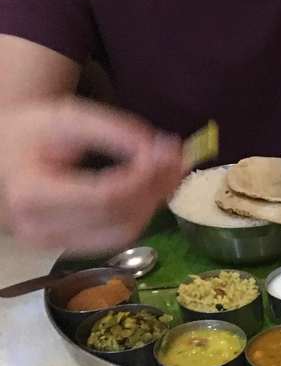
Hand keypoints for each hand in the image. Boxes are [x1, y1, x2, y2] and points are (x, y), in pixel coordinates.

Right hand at [0, 98, 182, 253]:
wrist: (2, 156)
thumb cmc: (30, 133)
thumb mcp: (67, 117)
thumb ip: (115, 131)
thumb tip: (162, 149)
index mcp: (32, 194)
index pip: (104, 196)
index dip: (143, 178)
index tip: (168, 152)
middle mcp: (39, 228)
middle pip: (118, 219)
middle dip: (155, 190)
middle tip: (177, 160)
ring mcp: (52, 244)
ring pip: (122, 235)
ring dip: (153, 205)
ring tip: (168, 173)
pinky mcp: (67, 248)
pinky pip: (115, 238)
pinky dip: (140, 215)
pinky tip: (152, 190)